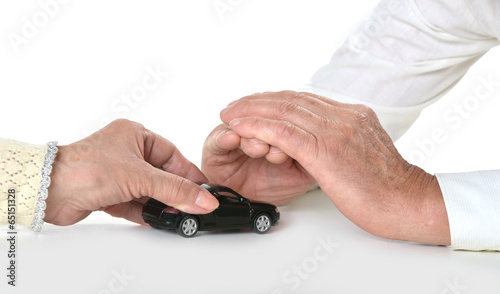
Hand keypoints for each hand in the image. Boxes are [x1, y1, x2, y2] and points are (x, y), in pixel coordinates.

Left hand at [46, 119, 217, 225]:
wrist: (48, 190)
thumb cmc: (84, 168)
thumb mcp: (140, 176)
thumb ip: (175, 190)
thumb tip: (203, 199)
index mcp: (135, 135)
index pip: (172, 155)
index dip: (189, 173)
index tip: (204, 190)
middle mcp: (126, 152)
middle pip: (161, 175)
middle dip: (175, 192)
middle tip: (193, 206)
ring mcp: (117, 173)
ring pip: (149, 190)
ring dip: (161, 204)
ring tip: (177, 216)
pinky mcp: (109, 193)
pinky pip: (135, 203)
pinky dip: (146, 212)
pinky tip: (158, 220)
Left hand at [219, 91, 449, 244]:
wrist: (408, 203)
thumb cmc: (386, 187)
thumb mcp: (364, 153)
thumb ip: (343, 140)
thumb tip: (323, 141)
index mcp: (353, 115)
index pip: (304, 99)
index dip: (274, 100)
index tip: (254, 104)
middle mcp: (343, 116)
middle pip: (290, 99)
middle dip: (257, 101)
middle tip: (234, 106)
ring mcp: (335, 131)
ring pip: (284, 111)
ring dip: (251, 111)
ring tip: (229, 114)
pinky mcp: (325, 151)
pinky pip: (284, 132)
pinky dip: (259, 127)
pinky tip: (241, 128)